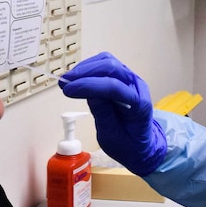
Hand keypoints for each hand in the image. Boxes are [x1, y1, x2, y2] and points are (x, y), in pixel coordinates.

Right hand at [60, 52, 166, 175]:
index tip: (68, 90)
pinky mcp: (122, 78)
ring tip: (67, 80)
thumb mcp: (112, 137)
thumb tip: (89, 94)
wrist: (141, 144)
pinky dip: (90, 67)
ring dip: (86, 68)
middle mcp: (138, 87)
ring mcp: (131, 80)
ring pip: (108, 62)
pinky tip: (77, 77)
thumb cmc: (128, 144)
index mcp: (140, 104)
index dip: (89, 85)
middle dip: (85, 72)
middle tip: (64, 82)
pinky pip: (106, 65)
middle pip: (112, 68)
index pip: (114, 87)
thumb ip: (103, 115)